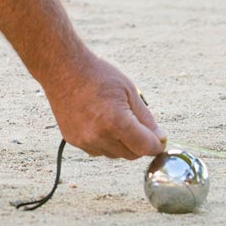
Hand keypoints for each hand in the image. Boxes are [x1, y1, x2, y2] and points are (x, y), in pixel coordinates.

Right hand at [43, 50, 165, 159]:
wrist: (64, 70)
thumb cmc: (98, 75)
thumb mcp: (129, 90)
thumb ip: (145, 118)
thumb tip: (159, 138)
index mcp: (115, 121)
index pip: (144, 147)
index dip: (155, 145)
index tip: (160, 141)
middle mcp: (99, 136)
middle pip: (131, 154)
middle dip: (140, 144)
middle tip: (143, 128)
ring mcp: (85, 141)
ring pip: (115, 154)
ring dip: (123, 144)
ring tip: (118, 118)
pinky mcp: (74, 142)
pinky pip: (98, 150)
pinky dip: (106, 142)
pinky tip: (103, 122)